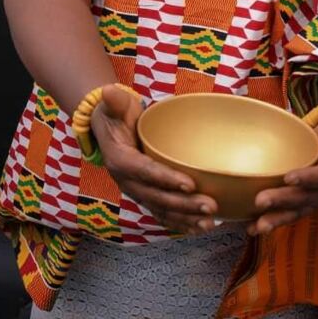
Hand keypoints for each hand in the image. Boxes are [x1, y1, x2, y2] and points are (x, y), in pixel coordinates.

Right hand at [90, 85, 217, 233]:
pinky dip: (180, 224)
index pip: (144, 172)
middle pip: (157, 197)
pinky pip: (163, 214)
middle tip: (211, 205)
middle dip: (184, 205)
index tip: (189, 184)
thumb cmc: (116, 114)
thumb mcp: (114, 104)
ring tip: (211, 222)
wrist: (107, 130)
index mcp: (120, 160)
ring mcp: (136, 192)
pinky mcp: (145, 196)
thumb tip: (108, 89)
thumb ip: (114, 100)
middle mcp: (127, 182)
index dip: (166, 180)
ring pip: (162, 210)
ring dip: (186, 218)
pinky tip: (200, 228)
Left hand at [248, 111, 317, 235]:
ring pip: (294, 211)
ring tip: (254, 227)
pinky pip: (287, 212)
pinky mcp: (302, 199)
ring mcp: (314, 197)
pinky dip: (270, 220)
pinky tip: (250, 227)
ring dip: (275, 219)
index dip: (308, 179)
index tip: (289, 178)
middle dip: (283, 201)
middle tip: (261, 200)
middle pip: (304, 198)